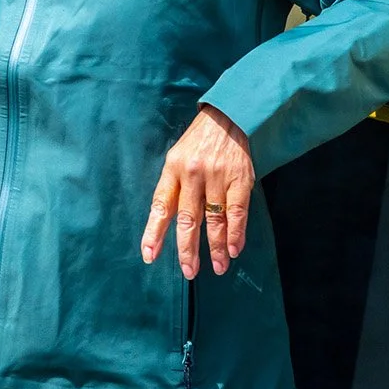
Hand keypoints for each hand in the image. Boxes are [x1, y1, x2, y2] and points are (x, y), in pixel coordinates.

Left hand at [141, 106, 254, 278]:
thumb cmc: (197, 143)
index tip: (149, 256)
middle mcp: (192, 175)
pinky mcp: (240, 178)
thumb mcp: (176, 159)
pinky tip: (233, 249)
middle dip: (187, 249)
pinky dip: (236, 232)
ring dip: (216, 247)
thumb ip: (172, 188)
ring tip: (216, 267)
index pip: (160, 207)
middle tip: (189, 271)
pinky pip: (237, 211)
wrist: (226, 117)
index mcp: (172, 170)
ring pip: (214, 219)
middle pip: (188, 219)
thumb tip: (166, 223)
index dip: (154, 233)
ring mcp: (217, 177)